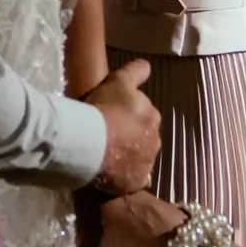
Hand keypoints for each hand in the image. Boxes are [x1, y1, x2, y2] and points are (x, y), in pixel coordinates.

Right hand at [82, 59, 160, 196]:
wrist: (90, 143)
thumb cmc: (104, 109)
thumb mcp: (118, 82)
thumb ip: (135, 73)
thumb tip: (147, 65)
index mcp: (152, 116)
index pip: (144, 114)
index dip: (128, 113)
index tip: (112, 114)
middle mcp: (155, 140)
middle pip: (142, 136)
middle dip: (130, 135)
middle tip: (107, 133)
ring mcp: (146, 163)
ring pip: (137, 156)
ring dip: (126, 154)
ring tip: (105, 153)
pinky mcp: (135, 181)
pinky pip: (130, 176)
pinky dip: (122, 173)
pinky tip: (107, 170)